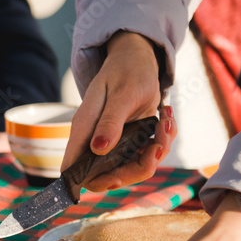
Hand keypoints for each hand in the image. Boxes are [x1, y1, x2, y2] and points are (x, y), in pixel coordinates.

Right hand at [62, 31, 174, 190]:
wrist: (138, 60)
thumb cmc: (126, 72)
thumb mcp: (121, 94)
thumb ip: (110, 122)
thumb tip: (98, 148)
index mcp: (84, 131)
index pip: (74, 168)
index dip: (90, 181)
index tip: (117, 177)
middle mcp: (96, 142)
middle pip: (108, 177)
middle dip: (138, 167)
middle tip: (156, 146)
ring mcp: (115, 144)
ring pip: (133, 169)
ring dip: (157, 151)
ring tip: (166, 122)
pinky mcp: (131, 142)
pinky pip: (147, 156)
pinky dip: (163, 141)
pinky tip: (166, 118)